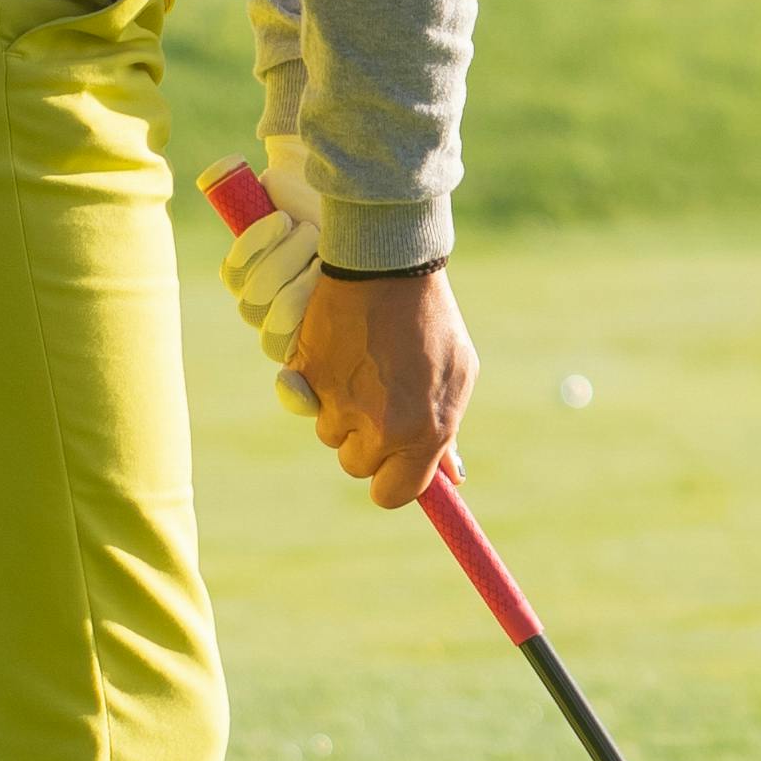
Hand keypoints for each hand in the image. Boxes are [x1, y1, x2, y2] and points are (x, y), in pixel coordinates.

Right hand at [290, 261, 471, 508]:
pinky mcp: (306, 378)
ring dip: (339, 410)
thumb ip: (446, 429)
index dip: (388, 483)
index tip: (387, 469)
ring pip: (328, 432)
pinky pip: (303, 400)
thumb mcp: (458, 376)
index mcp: (424, 432)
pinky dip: (315, 383)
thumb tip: (451, 477)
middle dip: (362, 441)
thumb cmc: (431, 321)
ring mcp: (339, 404)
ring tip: (362, 364)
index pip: (393, 493)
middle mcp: (380, 427)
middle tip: (377, 400)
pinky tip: (339, 351)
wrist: (388, 266)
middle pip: (355, 465)